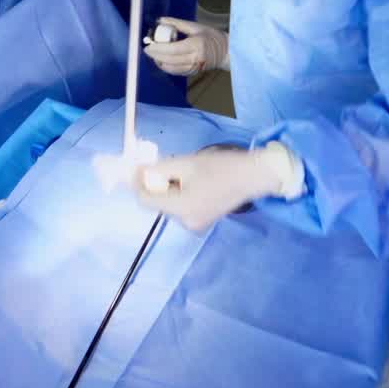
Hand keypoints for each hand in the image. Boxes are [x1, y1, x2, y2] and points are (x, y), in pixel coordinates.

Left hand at [137, 143, 304, 231]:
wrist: (252, 176)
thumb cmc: (220, 167)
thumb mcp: (185, 163)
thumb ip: (157, 170)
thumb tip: (136, 173)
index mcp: (181, 209)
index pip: (145, 200)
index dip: (138, 183)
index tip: (139, 167)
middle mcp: (186, 222)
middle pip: (157, 202)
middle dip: (156, 183)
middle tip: (166, 164)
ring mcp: (196, 224)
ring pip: (169, 204)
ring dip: (169, 187)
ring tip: (186, 171)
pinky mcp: (203, 221)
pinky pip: (181, 206)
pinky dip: (180, 193)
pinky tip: (193, 181)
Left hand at [143, 16, 228, 74]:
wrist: (226, 51)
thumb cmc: (211, 36)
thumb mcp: (195, 26)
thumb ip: (177, 24)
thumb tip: (160, 20)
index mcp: (196, 45)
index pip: (173, 49)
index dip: (158, 49)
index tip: (148, 46)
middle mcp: (195, 58)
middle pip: (170, 60)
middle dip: (156, 56)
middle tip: (147, 49)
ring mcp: (194, 68)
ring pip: (171, 68)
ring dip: (160, 62)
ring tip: (153, 55)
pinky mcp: (193, 72)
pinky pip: (176, 72)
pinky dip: (167, 67)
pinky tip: (162, 60)